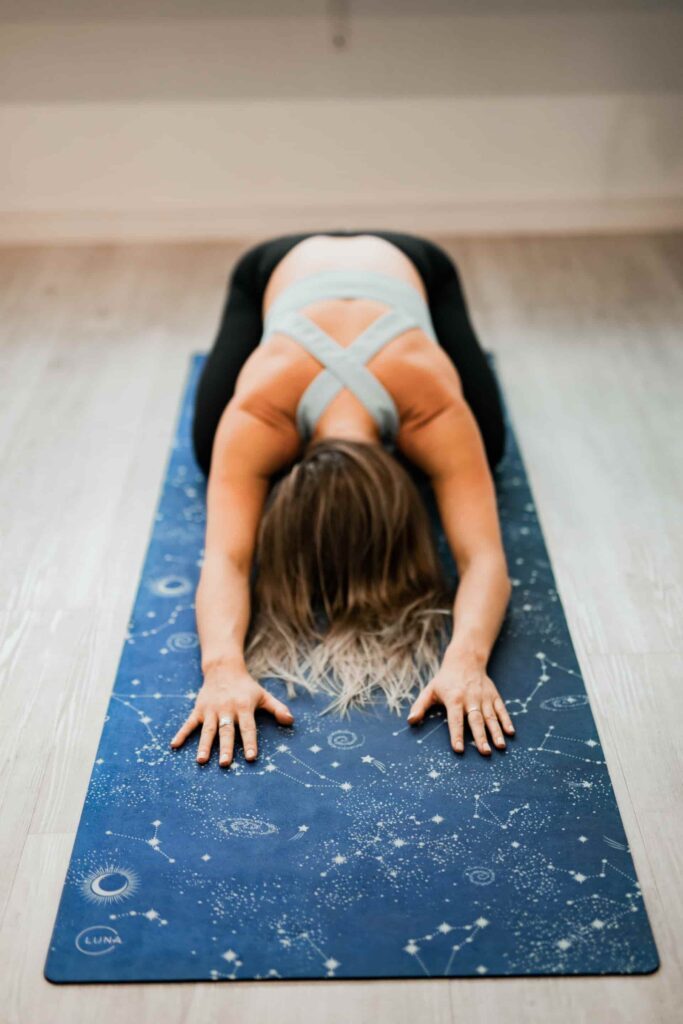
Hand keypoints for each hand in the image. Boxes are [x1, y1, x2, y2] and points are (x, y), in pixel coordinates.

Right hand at [169, 663, 293, 766]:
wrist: (223, 668)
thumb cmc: (246, 686)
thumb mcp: (263, 695)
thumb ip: (277, 708)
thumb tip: (291, 721)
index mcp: (243, 707)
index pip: (248, 727)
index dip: (250, 742)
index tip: (251, 757)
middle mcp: (226, 709)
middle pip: (226, 731)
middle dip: (226, 748)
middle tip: (225, 764)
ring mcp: (211, 710)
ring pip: (207, 730)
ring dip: (204, 745)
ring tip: (201, 760)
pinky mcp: (199, 709)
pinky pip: (189, 723)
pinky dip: (181, 734)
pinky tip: (174, 746)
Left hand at [406, 653, 514, 755]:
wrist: (465, 660)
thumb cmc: (445, 680)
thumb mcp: (429, 690)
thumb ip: (420, 706)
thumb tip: (410, 721)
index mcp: (454, 699)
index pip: (455, 720)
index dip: (456, 734)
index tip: (459, 750)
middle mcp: (470, 698)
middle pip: (476, 720)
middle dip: (481, 737)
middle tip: (485, 753)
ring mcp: (484, 697)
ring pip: (491, 717)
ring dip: (496, 732)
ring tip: (500, 747)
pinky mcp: (494, 696)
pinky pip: (501, 709)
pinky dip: (507, 721)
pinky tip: (511, 733)